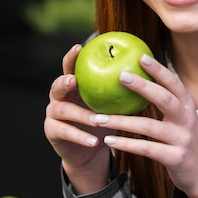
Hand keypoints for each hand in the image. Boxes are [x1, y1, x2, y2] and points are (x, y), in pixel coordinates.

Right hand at [44, 44, 113, 193]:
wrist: (88, 150)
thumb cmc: (103, 122)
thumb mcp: (112, 104)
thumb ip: (120, 90)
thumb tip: (146, 74)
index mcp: (73, 85)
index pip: (70, 67)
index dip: (72, 57)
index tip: (79, 47)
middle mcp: (59, 96)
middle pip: (57, 85)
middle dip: (65, 81)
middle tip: (74, 80)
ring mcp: (53, 114)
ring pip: (64, 110)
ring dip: (81, 115)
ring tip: (96, 120)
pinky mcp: (52, 131)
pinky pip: (66, 132)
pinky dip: (81, 137)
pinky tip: (95, 141)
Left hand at [100, 54, 197, 197]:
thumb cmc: (183, 140)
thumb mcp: (180, 119)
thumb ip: (166, 102)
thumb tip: (139, 79)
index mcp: (187, 106)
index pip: (173, 83)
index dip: (158, 70)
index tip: (141, 57)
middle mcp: (187, 119)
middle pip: (164, 98)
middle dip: (142, 86)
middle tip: (120, 76)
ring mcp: (182, 139)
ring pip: (149, 126)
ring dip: (121, 121)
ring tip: (98, 118)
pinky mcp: (175, 157)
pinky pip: (146, 149)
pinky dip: (126, 144)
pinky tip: (110, 141)